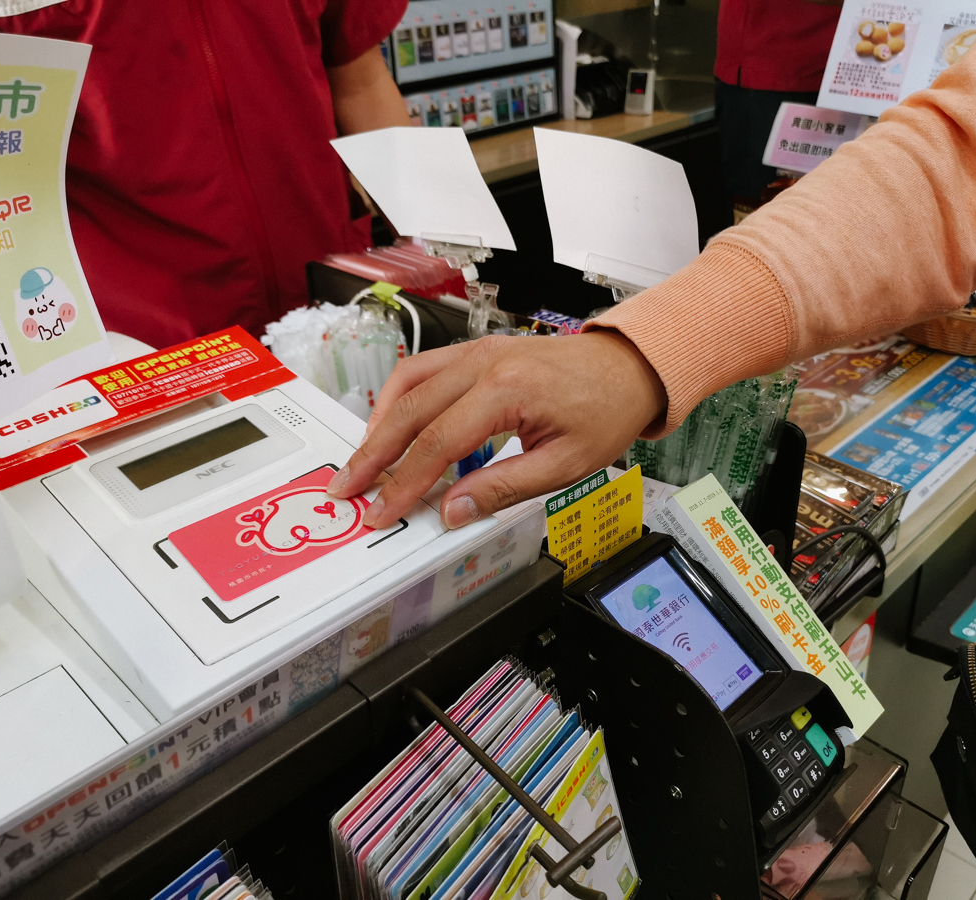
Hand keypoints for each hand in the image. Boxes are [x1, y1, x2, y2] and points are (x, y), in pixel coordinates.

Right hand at [327, 331, 667, 527]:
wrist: (627, 367)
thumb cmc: (604, 409)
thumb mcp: (565, 464)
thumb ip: (504, 487)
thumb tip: (452, 511)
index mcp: (506, 391)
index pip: (437, 443)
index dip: (404, 483)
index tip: (382, 511)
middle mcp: (483, 363)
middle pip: (409, 410)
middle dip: (373, 454)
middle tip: (348, 488)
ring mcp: (477, 351)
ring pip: (407, 382)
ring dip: (379, 423)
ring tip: (364, 461)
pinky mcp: (477, 351)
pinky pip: (423, 369)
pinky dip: (398, 398)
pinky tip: (391, 425)